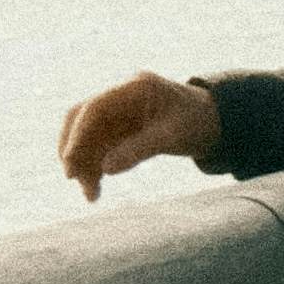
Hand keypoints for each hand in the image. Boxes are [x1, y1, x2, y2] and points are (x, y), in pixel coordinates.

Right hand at [62, 73, 222, 198]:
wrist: (213, 121)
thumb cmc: (197, 122)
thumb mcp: (173, 136)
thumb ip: (140, 149)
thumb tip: (105, 169)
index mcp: (135, 87)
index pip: (94, 107)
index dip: (78, 134)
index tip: (70, 161)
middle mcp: (121, 96)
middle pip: (81, 119)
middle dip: (73, 149)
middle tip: (73, 178)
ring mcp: (119, 112)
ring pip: (86, 137)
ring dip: (83, 164)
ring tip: (91, 195)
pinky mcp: (120, 128)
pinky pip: (97, 147)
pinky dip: (93, 167)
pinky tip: (95, 188)